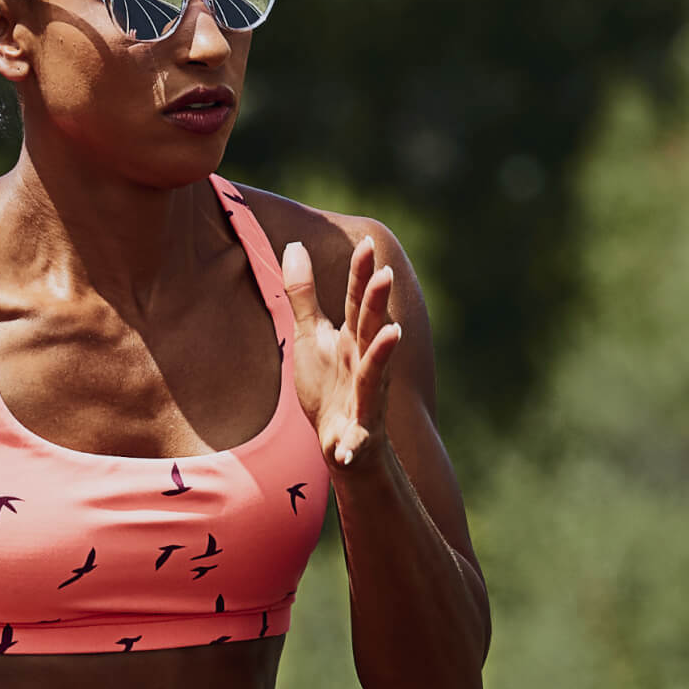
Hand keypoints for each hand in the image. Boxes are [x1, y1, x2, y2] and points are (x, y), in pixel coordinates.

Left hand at [280, 233, 403, 470]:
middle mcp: (365, 363)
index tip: (368, 242)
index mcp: (352, 340)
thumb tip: (294, 244)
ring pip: (375, 374)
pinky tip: (348, 446)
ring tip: (395, 334)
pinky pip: (358, 437)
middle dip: (378, 303)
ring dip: (383, 354)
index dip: (362, 274)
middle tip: (385, 273)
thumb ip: (304, 295)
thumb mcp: (311, 336)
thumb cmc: (329, 385)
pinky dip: (354, 441)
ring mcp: (366, 398)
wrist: (343, 444)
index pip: (357, 302)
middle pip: (371, 328)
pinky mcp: (359, 434)